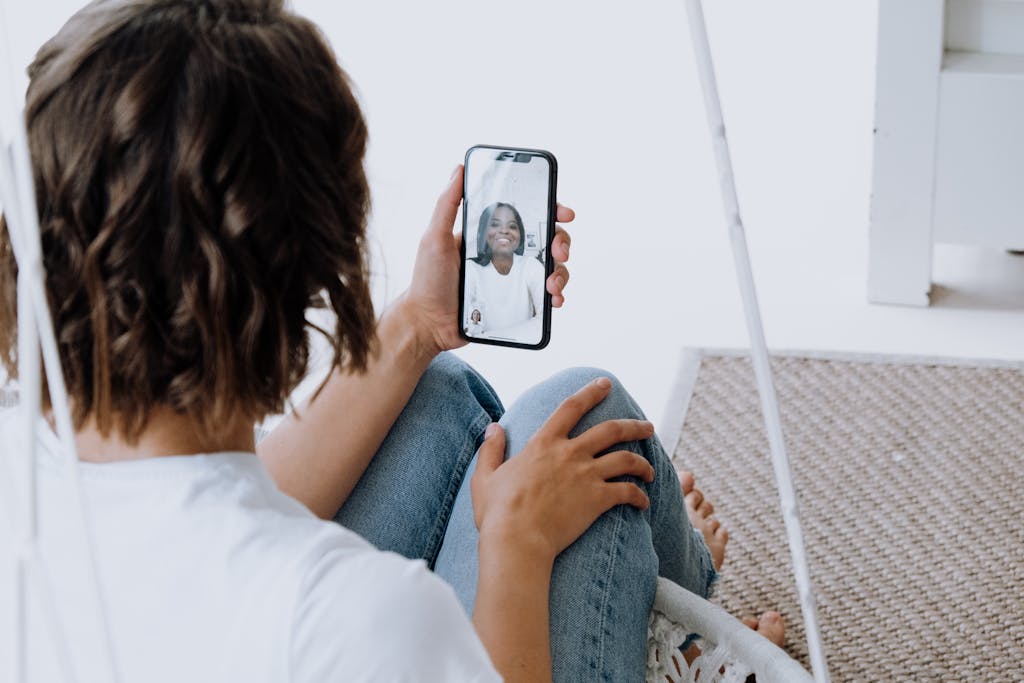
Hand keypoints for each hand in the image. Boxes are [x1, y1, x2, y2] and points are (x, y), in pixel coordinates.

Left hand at [402, 165, 575, 354]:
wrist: (429, 324)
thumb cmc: (428, 281)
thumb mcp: (434, 238)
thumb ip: (447, 204)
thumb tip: (459, 168)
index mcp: (490, 234)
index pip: (526, 214)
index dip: (549, 209)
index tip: (562, 212)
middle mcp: (505, 253)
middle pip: (546, 239)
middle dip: (561, 241)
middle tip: (559, 250)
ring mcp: (513, 278)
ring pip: (551, 267)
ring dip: (561, 272)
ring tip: (551, 284)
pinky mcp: (516, 301)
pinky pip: (543, 295)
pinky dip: (556, 295)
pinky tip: (554, 299)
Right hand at [470, 377, 655, 562]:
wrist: (517, 539)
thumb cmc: (498, 512)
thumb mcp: (485, 476)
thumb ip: (491, 449)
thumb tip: (493, 427)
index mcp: (544, 443)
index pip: (571, 407)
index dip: (590, 392)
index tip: (605, 384)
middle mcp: (570, 453)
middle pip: (611, 430)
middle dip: (634, 426)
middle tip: (647, 426)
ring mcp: (586, 476)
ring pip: (626, 459)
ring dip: (642, 463)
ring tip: (650, 470)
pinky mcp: (598, 500)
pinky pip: (628, 492)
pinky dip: (640, 495)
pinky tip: (644, 501)